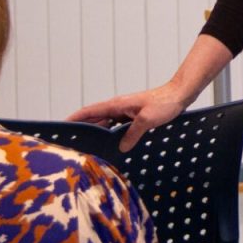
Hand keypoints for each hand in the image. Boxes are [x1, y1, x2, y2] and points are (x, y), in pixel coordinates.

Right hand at [67, 84, 185, 151]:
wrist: (179, 95)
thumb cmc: (164, 102)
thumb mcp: (147, 120)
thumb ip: (133, 134)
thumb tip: (121, 148)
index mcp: (117, 104)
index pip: (90, 111)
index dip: (75, 117)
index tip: (63, 124)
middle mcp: (118, 107)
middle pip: (95, 118)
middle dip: (82, 127)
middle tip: (72, 140)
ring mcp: (126, 111)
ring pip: (106, 123)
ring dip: (97, 132)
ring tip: (88, 145)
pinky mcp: (134, 116)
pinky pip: (118, 126)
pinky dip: (112, 134)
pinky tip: (112, 144)